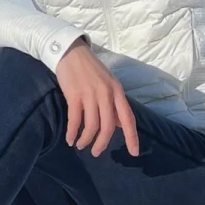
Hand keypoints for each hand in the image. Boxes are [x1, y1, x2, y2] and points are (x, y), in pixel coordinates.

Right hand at [55, 37, 139, 157]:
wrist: (71, 52)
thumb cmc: (90, 69)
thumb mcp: (108, 83)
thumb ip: (114, 104)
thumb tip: (119, 124)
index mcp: (117, 91)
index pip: (128, 118)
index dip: (131, 137)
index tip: (134, 153)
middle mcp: (106, 93)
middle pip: (107, 126)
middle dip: (102, 143)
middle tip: (96, 152)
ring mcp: (90, 94)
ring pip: (91, 125)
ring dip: (86, 139)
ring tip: (81, 145)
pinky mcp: (74, 95)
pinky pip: (75, 120)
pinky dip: (72, 132)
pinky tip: (70, 139)